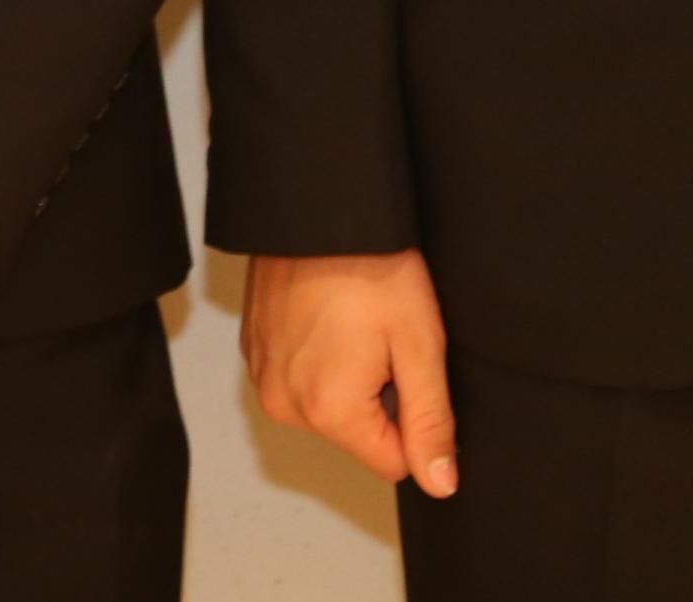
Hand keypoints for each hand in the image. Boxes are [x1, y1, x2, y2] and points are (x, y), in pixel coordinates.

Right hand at [243, 249, 456, 494]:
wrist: (317, 208)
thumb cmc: (371, 267)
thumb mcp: (420, 345)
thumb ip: (431, 422)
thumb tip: (440, 483)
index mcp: (329, 411)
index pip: (392, 461)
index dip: (411, 415)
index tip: (404, 363)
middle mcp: (285, 404)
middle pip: (356, 433)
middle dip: (377, 395)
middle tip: (380, 337)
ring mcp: (262, 376)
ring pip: (326, 405)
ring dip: (346, 376)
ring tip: (352, 322)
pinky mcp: (253, 349)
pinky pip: (298, 377)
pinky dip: (317, 355)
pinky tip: (328, 314)